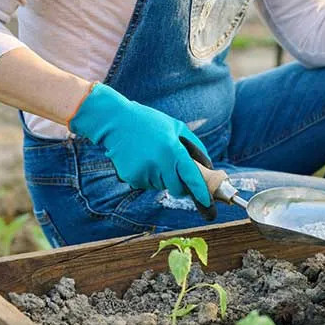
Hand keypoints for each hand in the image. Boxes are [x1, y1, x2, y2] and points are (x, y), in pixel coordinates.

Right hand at [69, 83, 216, 219]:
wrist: (116, 121)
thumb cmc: (150, 122)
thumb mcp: (176, 127)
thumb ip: (195, 146)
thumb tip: (207, 166)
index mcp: (173, 150)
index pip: (191, 177)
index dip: (201, 192)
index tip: (208, 203)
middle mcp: (159, 164)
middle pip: (177, 189)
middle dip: (179, 185)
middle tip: (173, 170)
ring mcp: (144, 172)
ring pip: (161, 186)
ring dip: (161, 177)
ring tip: (151, 156)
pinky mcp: (131, 177)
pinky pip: (146, 184)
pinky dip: (147, 176)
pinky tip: (140, 160)